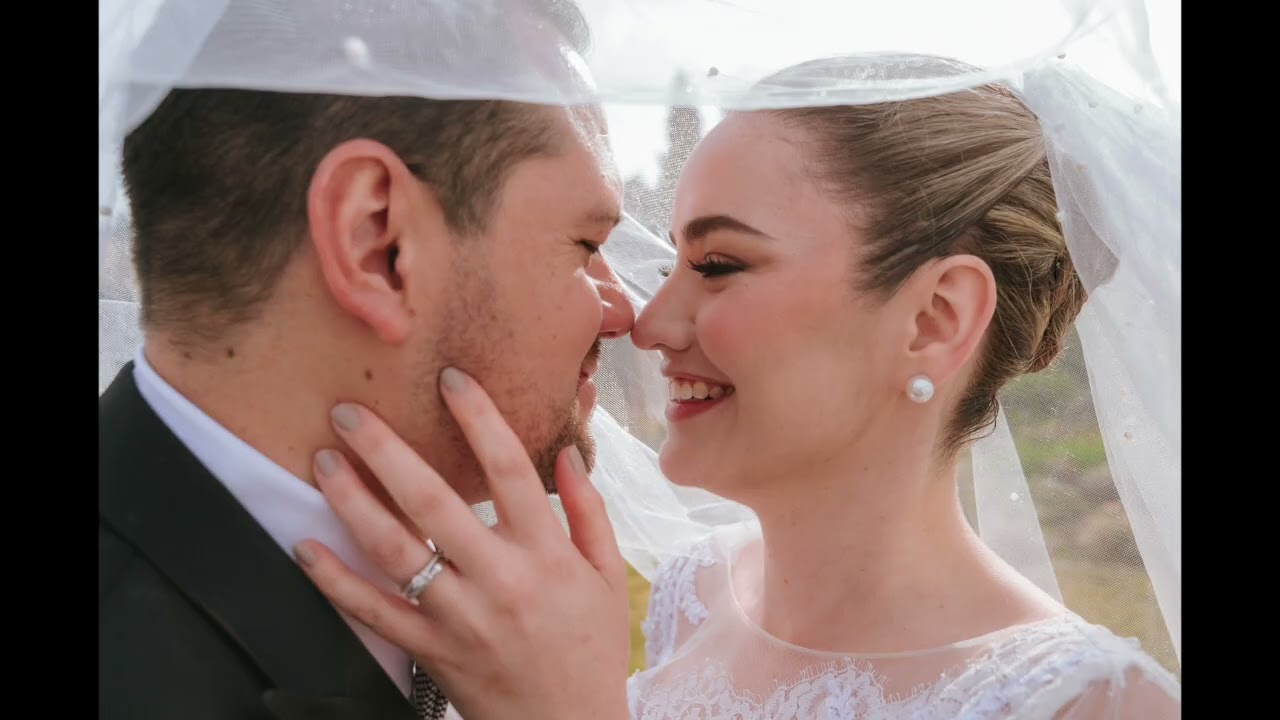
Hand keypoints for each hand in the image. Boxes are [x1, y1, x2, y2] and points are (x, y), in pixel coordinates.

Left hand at [294, 367, 631, 719]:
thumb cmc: (591, 648)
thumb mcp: (608, 577)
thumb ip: (588, 511)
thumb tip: (564, 453)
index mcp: (546, 554)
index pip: (509, 470)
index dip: (478, 418)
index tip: (451, 378)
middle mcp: (499, 579)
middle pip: (435, 503)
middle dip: (387, 451)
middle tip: (349, 412)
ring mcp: (459, 617)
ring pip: (395, 551)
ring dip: (353, 502)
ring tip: (323, 462)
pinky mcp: (430, 650)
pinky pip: (374, 613)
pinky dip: (335, 581)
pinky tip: (305, 546)